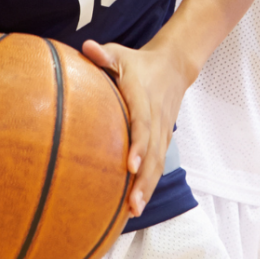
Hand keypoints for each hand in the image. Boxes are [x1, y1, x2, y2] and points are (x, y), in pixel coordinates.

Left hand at [83, 38, 189, 217]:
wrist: (174, 66)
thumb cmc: (139, 63)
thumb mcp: (121, 54)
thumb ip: (104, 54)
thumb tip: (86, 47)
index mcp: (143, 99)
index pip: (143, 124)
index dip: (139, 145)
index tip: (130, 165)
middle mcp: (156, 119)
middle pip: (153, 154)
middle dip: (144, 180)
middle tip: (132, 204)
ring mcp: (163, 132)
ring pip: (158, 164)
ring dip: (148, 188)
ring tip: (134, 211)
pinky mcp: (164, 140)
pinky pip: (158, 165)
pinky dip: (150, 185)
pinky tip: (136, 205)